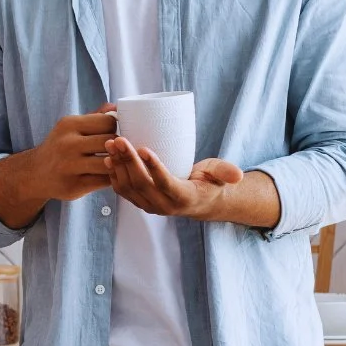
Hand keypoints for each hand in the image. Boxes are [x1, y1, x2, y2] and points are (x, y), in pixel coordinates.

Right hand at [29, 106, 117, 201]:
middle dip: (117, 146)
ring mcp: (69, 166)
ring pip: (109, 163)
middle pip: (110, 141)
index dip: (114, 128)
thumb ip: (95, 117)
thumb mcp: (71, 127)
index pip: (108, 121)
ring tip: (114, 163)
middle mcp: (67, 144)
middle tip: (115, 151)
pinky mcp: (73, 186)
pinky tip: (106, 175)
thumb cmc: (60, 147)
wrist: (34, 173)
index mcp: (68, 125)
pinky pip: (103, 181)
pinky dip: (110, 178)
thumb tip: (117, 106)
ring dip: (116, 164)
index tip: (111, 134)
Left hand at [103, 137, 243, 218]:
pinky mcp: (139, 202)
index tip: (144, 148)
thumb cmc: (210, 183)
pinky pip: (122, 191)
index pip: (165, 183)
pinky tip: (108, 158)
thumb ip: (225, 172)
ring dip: (117, 165)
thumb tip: (238, 174)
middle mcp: (164, 206)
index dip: (154, 168)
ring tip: (111, 144)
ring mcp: (149, 205)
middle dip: (128, 160)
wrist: (199, 202)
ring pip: (128, 187)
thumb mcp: (219, 176)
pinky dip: (113, 175)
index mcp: (183, 198)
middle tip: (119, 139)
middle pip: (141, 183)